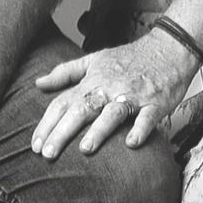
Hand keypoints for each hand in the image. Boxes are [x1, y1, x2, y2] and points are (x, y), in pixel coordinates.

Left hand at [31, 31, 198, 158]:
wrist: (168, 48)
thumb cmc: (129, 59)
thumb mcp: (94, 60)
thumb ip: (65, 73)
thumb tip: (38, 83)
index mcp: (92, 82)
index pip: (63, 102)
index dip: (47, 123)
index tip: (34, 145)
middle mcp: (108, 88)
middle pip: (81, 109)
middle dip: (62, 132)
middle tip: (47, 154)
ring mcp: (132, 96)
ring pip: (112, 113)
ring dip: (99, 131)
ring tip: (85, 150)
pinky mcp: (155, 103)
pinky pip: (147, 118)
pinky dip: (140, 129)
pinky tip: (132, 144)